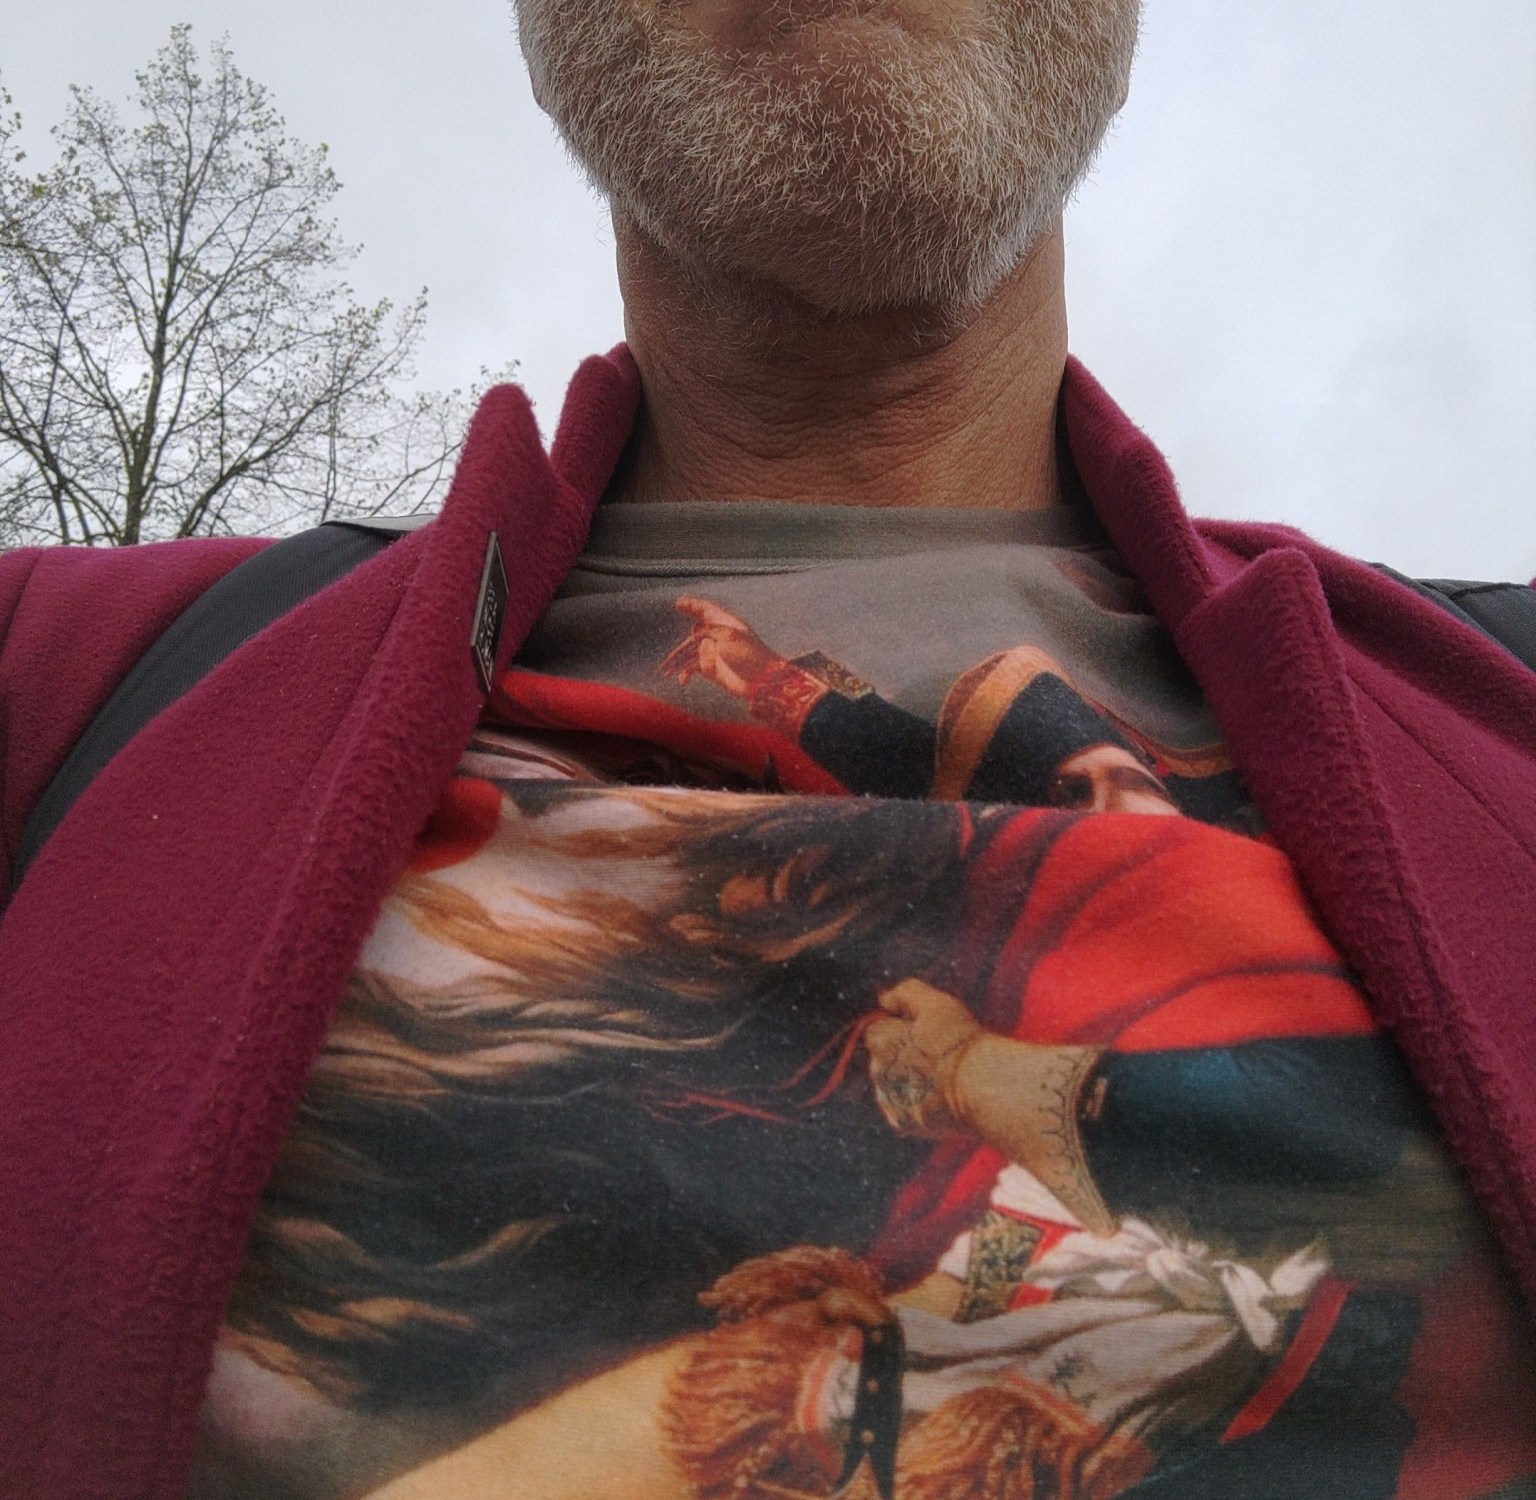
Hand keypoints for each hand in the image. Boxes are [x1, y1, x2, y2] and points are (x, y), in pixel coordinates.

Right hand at [659, 596, 779, 698]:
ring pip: (691, 654)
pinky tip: (682, 681)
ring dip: (678, 663)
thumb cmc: (749, 654)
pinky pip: (695, 668)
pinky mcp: (715, 670)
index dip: (692, 606)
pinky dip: (687, 673)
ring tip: (665, 672)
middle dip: (681, 646)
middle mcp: (718, 637)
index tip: (678, 603)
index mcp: (725, 624)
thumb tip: (694, 635)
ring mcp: (716, 654)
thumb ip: (708, 631)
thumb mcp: (727, 635)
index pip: (706, 610)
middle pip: (694, 636)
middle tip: (667, 659)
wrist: (761, 681)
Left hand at [864, 980, 984, 1138]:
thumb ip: (905, 994)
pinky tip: (935, 1096)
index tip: (924, 1032)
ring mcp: (890, 1099)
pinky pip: (901, 1108)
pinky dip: (913, 1102)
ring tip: (938, 1076)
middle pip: (882, 1057)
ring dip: (905, 1079)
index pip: (877, 1029)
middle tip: (934, 1054)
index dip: (899, 1027)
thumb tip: (884, 998)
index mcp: (881, 1041)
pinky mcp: (903, 1123)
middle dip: (900, 1054)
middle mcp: (878, 1072)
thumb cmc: (960, 1043)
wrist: (982, 1090)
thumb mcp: (935, 1003)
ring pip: (890, 1084)